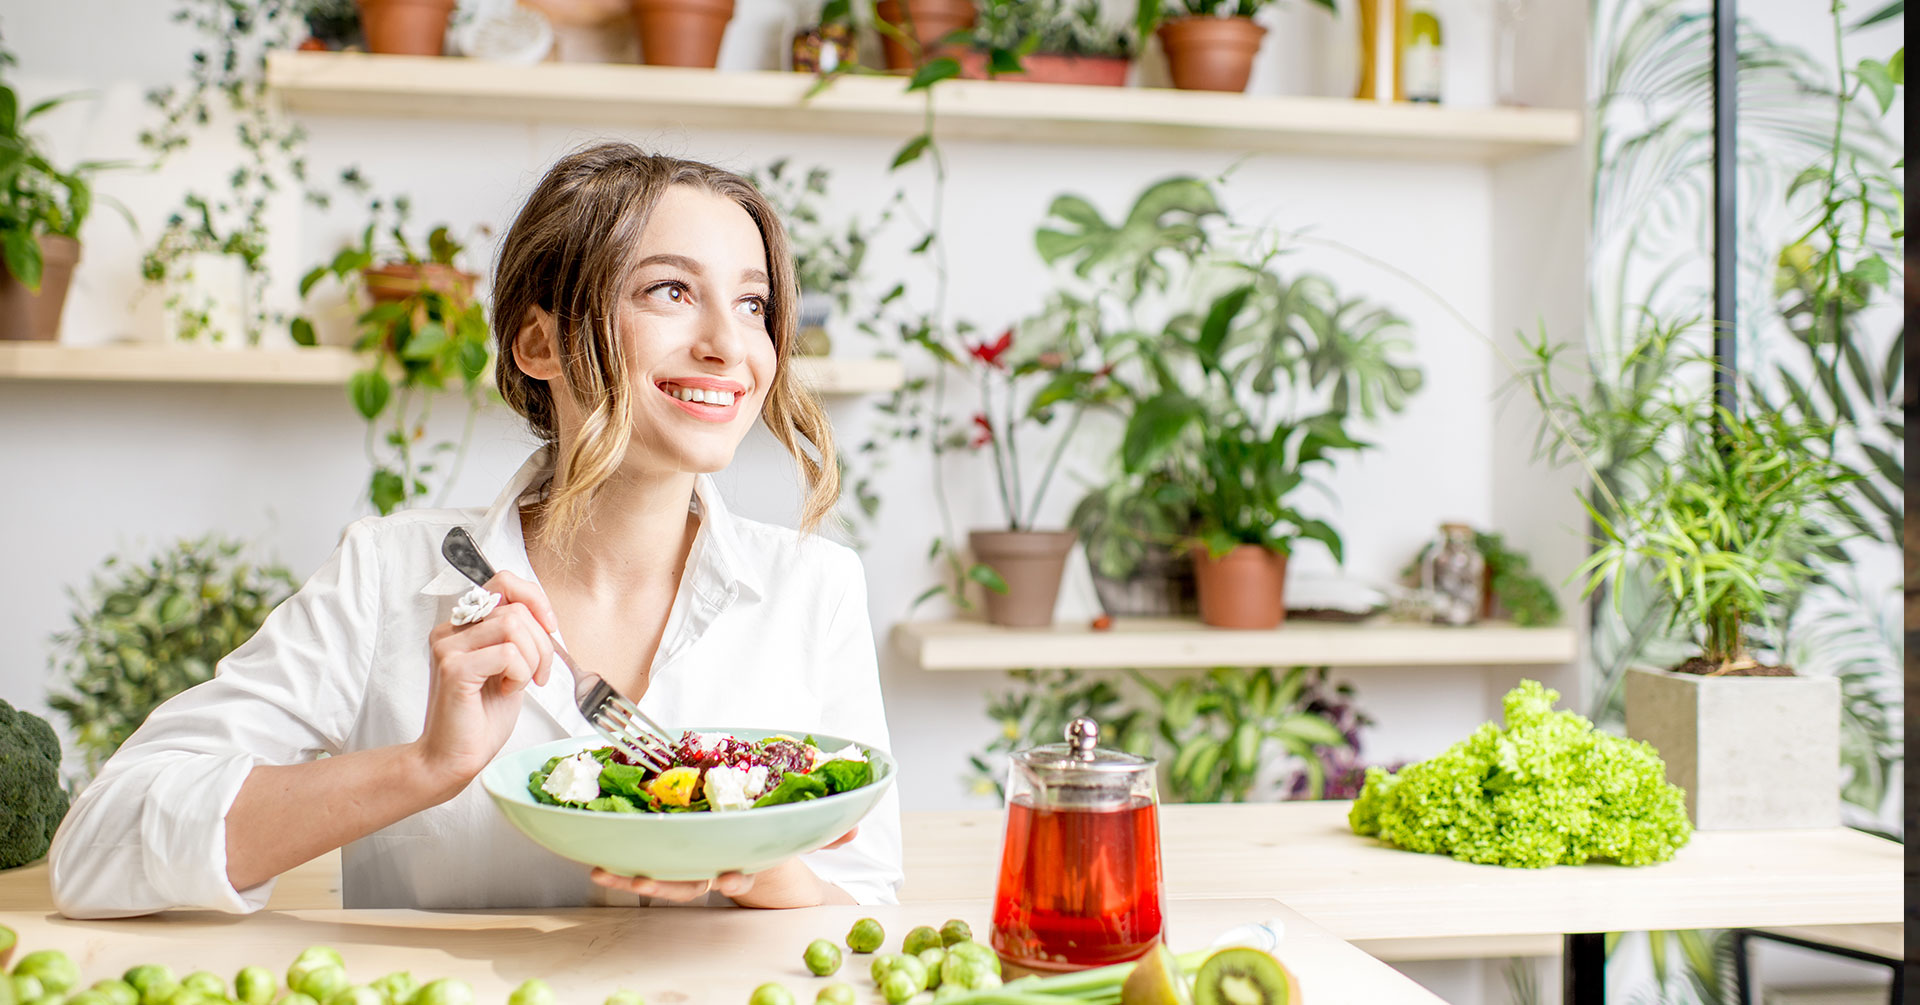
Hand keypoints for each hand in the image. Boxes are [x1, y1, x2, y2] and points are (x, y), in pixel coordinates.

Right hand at [413, 571, 557, 795]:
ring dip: (533, 658)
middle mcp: (450, 630)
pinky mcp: (454, 669)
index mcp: (462, 625)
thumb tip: (544, 616)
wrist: (454, 758)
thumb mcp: (509, 667)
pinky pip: (507, 653)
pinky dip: (520, 674)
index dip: (535, 598)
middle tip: (539, 674)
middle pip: (516, 607)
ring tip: (521, 683)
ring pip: (513, 624)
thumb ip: (517, 637)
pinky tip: (508, 691)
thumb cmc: (481, 717)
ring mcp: (448, 647)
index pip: (503, 581)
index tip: (551, 627)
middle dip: (542, 642)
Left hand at [589, 827, 860, 907]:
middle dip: (659, 883)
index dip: (730, 876)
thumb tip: (856, 828)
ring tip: (601, 872)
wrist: (758, 870)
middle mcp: (709, 868)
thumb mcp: (799, 844)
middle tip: (637, 879)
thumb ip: (827, 835)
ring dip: (626, 875)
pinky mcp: (669, 850)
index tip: (730, 878)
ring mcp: (688, 864)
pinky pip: (642, 854)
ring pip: (655, 875)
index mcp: (739, 864)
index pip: (734, 871)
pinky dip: (618, 861)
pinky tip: (594, 857)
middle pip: (683, 879)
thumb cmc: (773, 849)